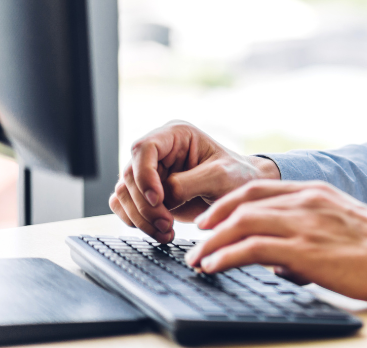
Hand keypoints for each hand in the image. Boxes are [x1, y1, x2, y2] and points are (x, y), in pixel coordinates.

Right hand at [109, 121, 279, 242]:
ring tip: (166, 231)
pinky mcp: (147, 194)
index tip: (159, 199)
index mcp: (175, 135)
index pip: (144, 148)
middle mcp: (159, 152)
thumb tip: (162, 198)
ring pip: (124, 194)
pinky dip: (137, 223)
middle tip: (167, 224)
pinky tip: (160, 232)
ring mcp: (150, 173)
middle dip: (145, 206)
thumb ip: (187, 184)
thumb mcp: (219, 176)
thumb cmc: (237, 177)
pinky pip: (125, 207)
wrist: (242, 195)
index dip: (145, 175)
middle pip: (130, 176)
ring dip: (140, 218)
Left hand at [184, 181, 366, 302]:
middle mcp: (308, 200)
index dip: (228, 203)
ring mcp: (306, 222)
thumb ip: (309, 235)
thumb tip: (278, 264)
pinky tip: (215, 267)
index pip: (260, 188)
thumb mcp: (342, 228)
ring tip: (198, 260)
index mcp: (317, 192)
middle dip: (213, 220)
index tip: (212, 219)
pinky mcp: (306, 249)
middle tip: (197, 239)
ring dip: (212, 242)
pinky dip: (226, 256)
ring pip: (242, 221)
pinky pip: (252, 247)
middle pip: (243, 201)